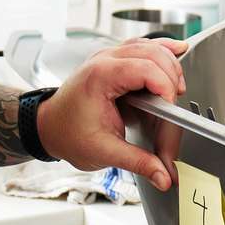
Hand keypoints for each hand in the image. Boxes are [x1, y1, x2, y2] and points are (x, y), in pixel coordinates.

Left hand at [35, 38, 187, 191]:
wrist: (49, 128)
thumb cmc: (68, 135)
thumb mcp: (104, 152)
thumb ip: (138, 163)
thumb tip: (164, 177)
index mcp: (100, 76)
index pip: (146, 69)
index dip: (166, 89)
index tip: (171, 112)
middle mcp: (105, 60)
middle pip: (154, 54)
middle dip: (171, 80)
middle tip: (174, 110)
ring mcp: (110, 58)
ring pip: (151, 47)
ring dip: (170, 66)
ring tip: (176, 91)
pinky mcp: (115, 62)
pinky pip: (144, 47)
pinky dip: (162, 52)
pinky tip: (176, 52)